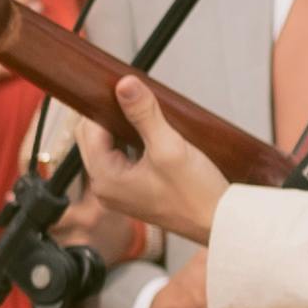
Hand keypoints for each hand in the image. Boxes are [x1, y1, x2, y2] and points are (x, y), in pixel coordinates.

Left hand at [65, 73, 229, 247]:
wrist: (219, 223)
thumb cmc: (196, 195)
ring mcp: (119, 192)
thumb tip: (124, 85)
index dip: (102, 104)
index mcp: (105, 179)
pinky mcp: (134, 191)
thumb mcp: (169, 147)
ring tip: (143, 110)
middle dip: (110, 114)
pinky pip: (123, 159)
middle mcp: (105, 188)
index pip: (88, 130)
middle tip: (132, 94)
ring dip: (122, 127)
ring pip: (109, 147)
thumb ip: (143, 114)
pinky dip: (132, 142)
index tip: (118, 84)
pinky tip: (149, 132)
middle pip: (94, 138)